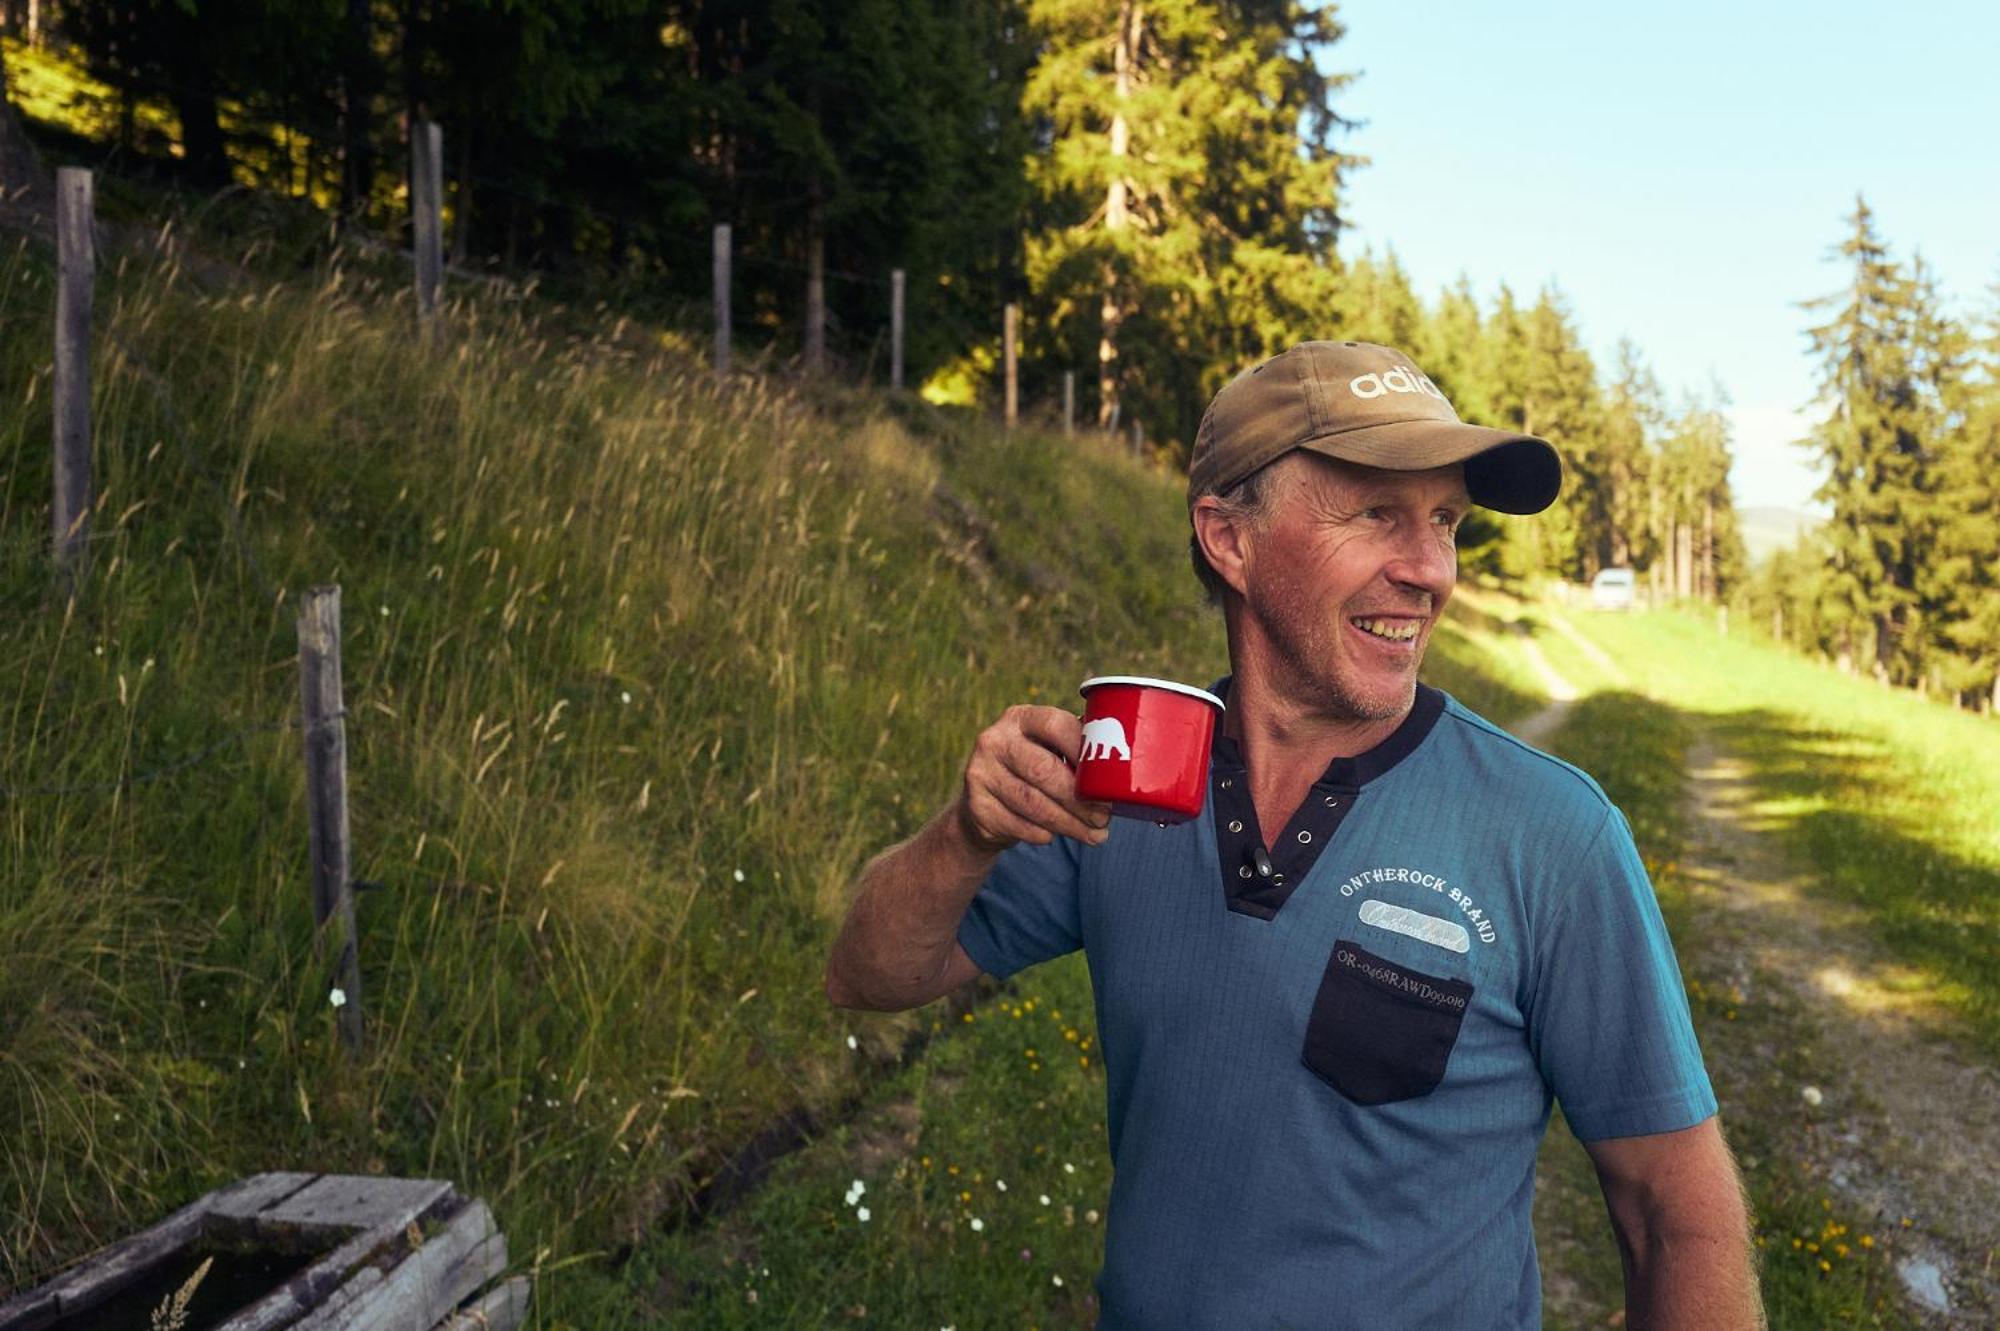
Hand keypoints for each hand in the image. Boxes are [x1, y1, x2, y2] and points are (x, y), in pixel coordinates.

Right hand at [954, 705, 1113, 852]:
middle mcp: (994, 740)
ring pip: (1033, 803)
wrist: (983, 806)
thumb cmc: (1032, 773)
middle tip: (1104, 818)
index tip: (1108, 777)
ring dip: (1069, 824)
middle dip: (1080, 799)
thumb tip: (1124, 768)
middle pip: (1044, 770)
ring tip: (1093, 835)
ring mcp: (979, 772)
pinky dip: (1043, 834)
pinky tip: (1056, 837)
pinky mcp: (975, 806)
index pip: (1055, 724)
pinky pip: (1018, 825)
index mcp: (1019, 718)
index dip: (1084, 749)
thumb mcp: (1047, 751)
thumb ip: (1076, 751)